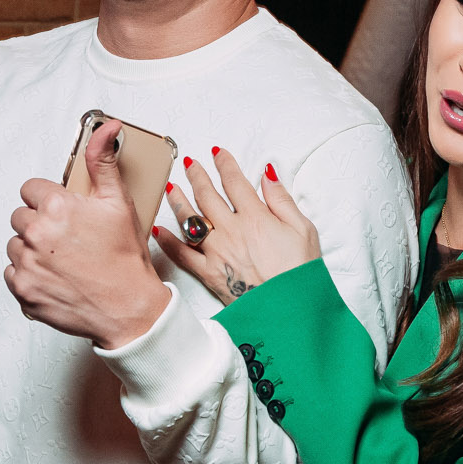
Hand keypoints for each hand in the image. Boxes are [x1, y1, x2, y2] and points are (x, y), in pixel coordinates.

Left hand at [6, 119, 171, 349]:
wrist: (129, 309)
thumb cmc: (126, 257)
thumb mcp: (119, 202)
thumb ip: (103, 161)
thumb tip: (106, 128)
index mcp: (56, 207)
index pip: (31, 190)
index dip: (50, 200)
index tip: (66, 215)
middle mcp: (35, 233)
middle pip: (21, 217)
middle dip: (40, 224)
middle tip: (69, 240)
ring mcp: (26, 264)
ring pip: (15, 245)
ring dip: (32, 250)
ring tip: (63, 260)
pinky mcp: (22, 290)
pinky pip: (13, 273)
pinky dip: (29, 276)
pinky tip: (55, 277)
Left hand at [155, 147, 321, 305]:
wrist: (290, 310)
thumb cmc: (300, 272)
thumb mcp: (303, 229)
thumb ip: (282, 199)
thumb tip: (268, 174)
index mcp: (255, 217)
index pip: (235, 182)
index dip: (225, 164)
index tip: (217, 153)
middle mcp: (231, 230)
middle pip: (207, 196)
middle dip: (197, 176)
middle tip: (190, 164)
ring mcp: (217, 252)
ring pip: (190, 220)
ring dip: (178, 201)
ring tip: (171, 188)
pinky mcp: (209, 274)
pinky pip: (182, 255)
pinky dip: (168, 242)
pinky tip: (159, 230)